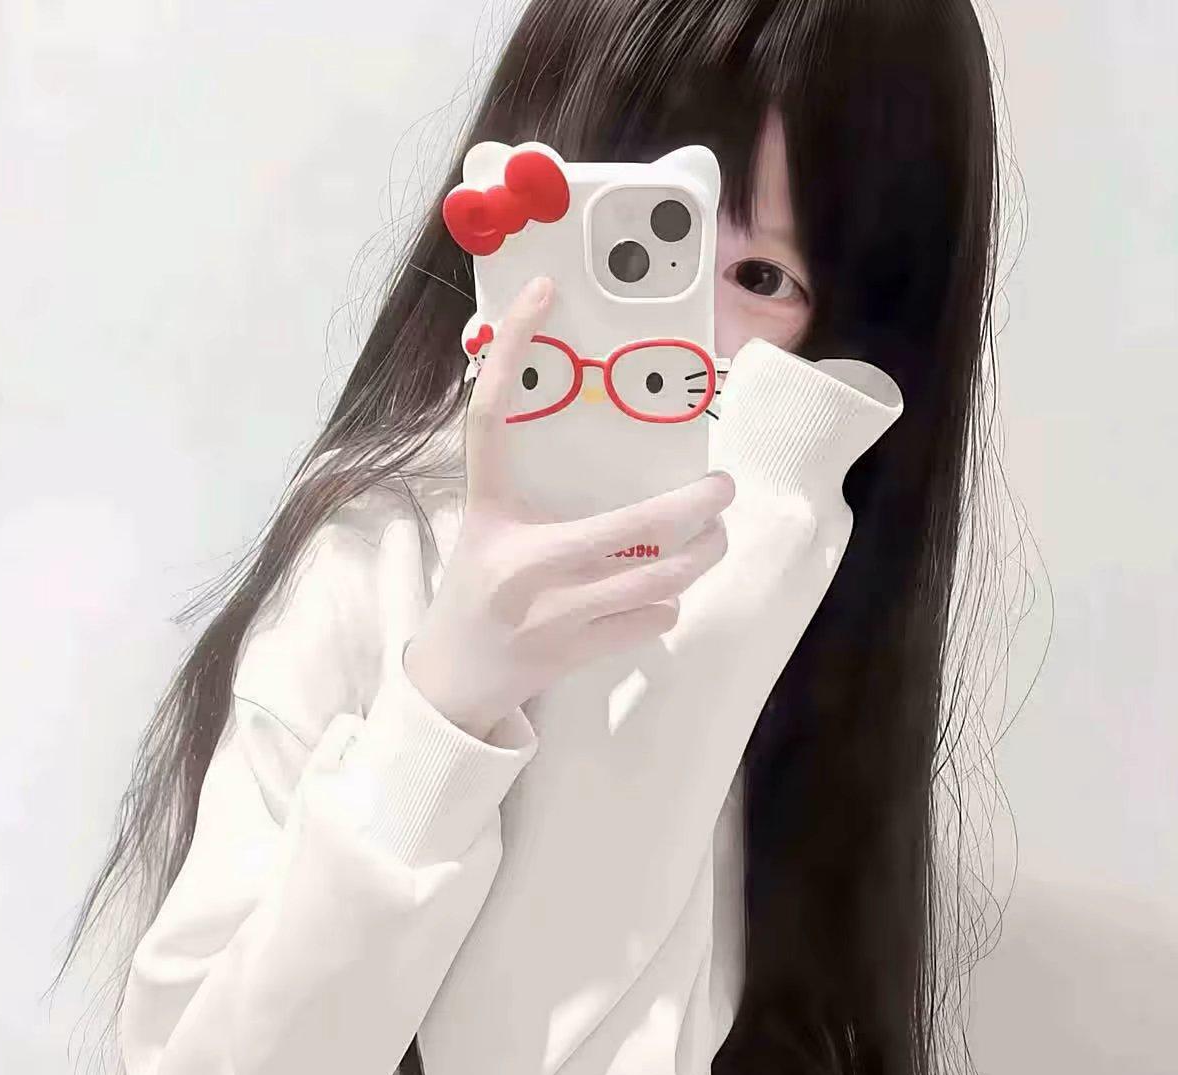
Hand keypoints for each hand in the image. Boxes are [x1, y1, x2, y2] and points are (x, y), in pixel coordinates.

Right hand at [403, 274, 735, 738]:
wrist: (452, 678)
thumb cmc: (478, 588)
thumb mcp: (489, 529)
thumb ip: (535, 495)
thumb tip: (611, 446)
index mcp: (488, 513)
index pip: (490, 419)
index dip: (511, 350)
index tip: (545, 292)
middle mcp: (518, 560)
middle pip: (633, 523)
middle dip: (698, 508)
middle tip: (724, 488)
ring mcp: (550, 613)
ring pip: (659, 577)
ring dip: (700, 558)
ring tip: (715, 541)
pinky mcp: (575, 652)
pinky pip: (652, 618)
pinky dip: (664, 605)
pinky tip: (656, 597)